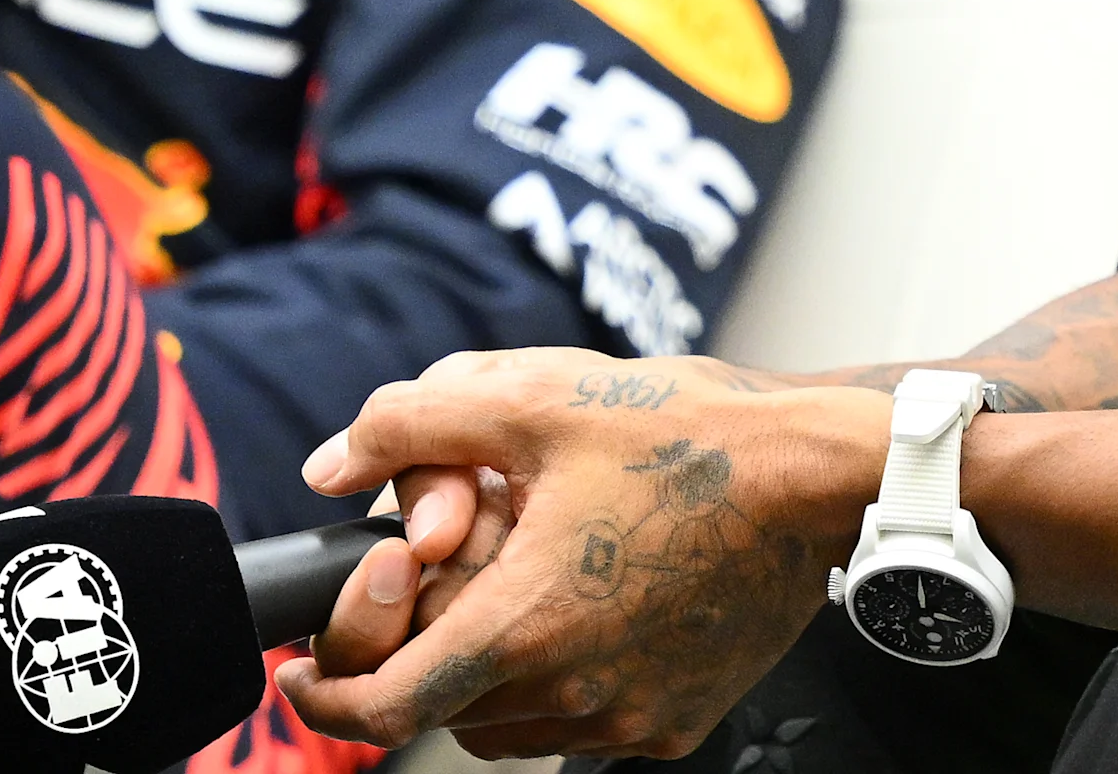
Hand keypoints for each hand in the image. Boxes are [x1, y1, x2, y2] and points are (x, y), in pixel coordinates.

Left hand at [276, 349, 882, 759]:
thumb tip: (331, 468)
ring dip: (488, 664)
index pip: (383, 708)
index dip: (323, 694)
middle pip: (442, 705)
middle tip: (458, 555)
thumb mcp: (532, 394)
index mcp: (525, 621)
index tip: (300, 669)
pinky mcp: (674, 724)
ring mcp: (628, 718)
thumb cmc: (687, 431)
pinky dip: (557, 676)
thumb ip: (409, 424)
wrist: (818, 475)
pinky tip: (591, 594)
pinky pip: (580, 723)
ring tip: (532, 567)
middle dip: (425, 638)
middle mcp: (573, 690)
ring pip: (506, 720)